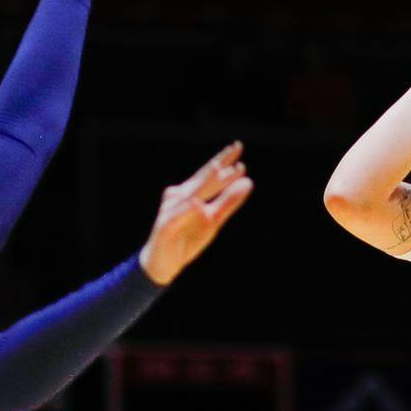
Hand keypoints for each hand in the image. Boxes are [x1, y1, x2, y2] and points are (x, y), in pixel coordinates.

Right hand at [139, 142, 252, 283]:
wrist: (163, 264)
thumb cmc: (186, 239)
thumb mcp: (213, 220)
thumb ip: (228, 202)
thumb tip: (247, 182)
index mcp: (192, 193)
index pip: (210, 175)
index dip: (224, 161)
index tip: (238, 147)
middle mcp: (180, 196)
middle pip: (202, 179)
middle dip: (218, 164)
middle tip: (234, 149)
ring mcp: (171, 210)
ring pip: (190, 193)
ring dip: (204, 182)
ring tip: (217, 168)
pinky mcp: (164, 226)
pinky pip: (176, 216)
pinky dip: (186, 209)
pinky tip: (196, 202)